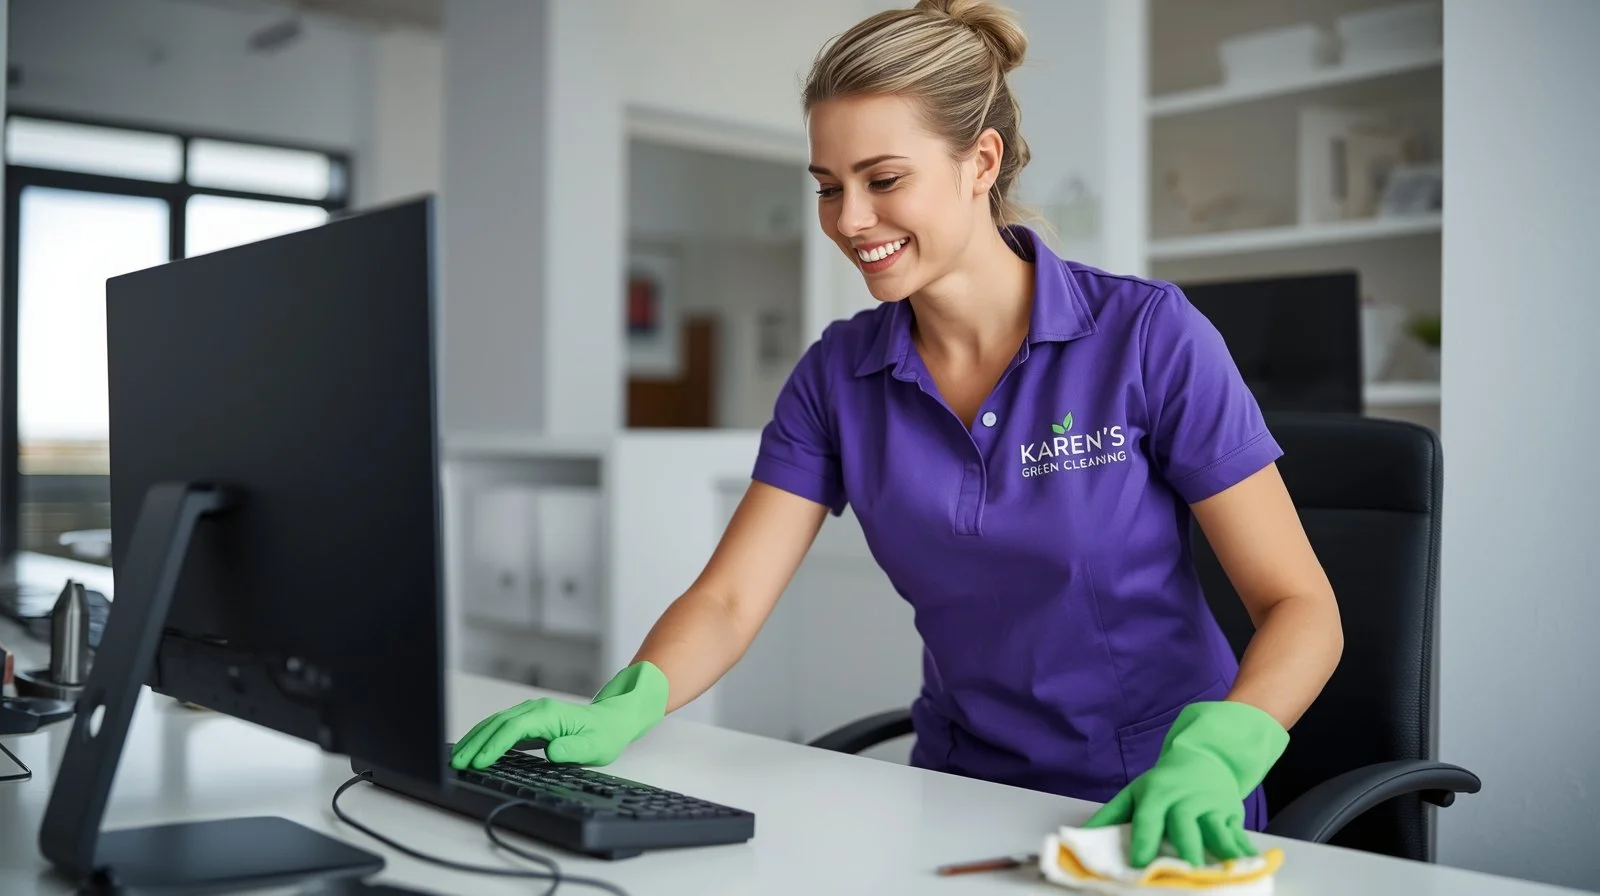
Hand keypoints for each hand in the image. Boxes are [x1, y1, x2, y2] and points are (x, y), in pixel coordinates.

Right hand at [449, 661, 668, 769]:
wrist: (612, 721)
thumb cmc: (604, 734)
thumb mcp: (595, 747)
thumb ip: (574, 748)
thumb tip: (553, 750)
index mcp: (548, 714)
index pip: (513, 729)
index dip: (495, 745)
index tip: (479, 762)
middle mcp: (535, 709)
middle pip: (497, 724)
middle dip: (475, 743)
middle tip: (456, 763)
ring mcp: (530, 713)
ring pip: (494, 724)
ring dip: (474, 739)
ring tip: (456, 758)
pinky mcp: (528, 721)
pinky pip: (500, 727)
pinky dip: (483, 737)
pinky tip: (472, 749)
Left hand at [1083, 700, 1287, 867]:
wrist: (1204, 758)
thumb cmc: (1163, 783)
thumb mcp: (1134, 793)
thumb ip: (1110, 816)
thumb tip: (1080, 839)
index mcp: (1157, 794)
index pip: (1148, 819)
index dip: (1143, 842)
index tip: (1140, 865)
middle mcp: (1185, 800)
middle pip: (1184, 825)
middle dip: (1186, 848)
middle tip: (1186, 871)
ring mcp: (1211, 806)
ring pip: (1216, 830)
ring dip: (1219, 851)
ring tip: (1221, 873)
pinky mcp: (1233, 813)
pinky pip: (1239, 834)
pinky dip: (1244, 851)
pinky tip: (1251, 865)